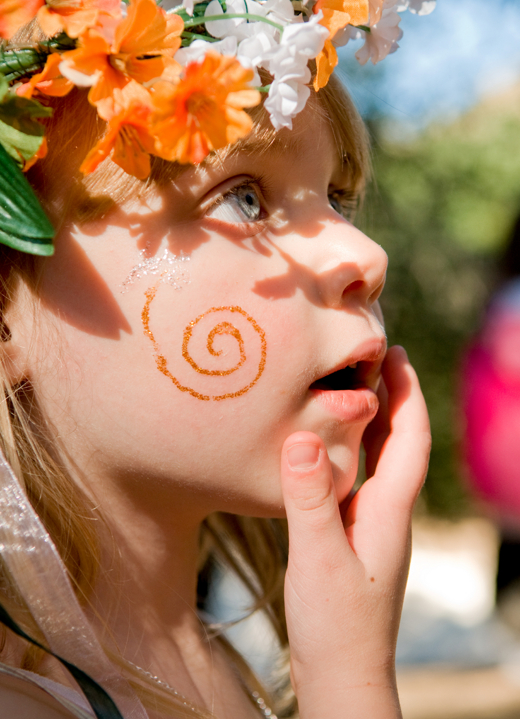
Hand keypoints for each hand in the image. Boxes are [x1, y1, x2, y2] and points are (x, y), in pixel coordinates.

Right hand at [280, 346, 430, 718]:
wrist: (342, 678)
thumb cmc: (335, 626)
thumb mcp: (317, 558)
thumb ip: (308, 499)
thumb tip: (302, 435)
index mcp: (390, 511)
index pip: (409, 438)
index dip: (406, 393)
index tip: (393, 354)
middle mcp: (388, 514)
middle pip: (399, 443)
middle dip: (392, 398)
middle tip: (371, 358)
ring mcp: (373, 528)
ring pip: (379, 461)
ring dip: (372, 422)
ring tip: (351, 390)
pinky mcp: (354, 540)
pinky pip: (358, 481)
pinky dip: (350, 452)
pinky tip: (326, 450)